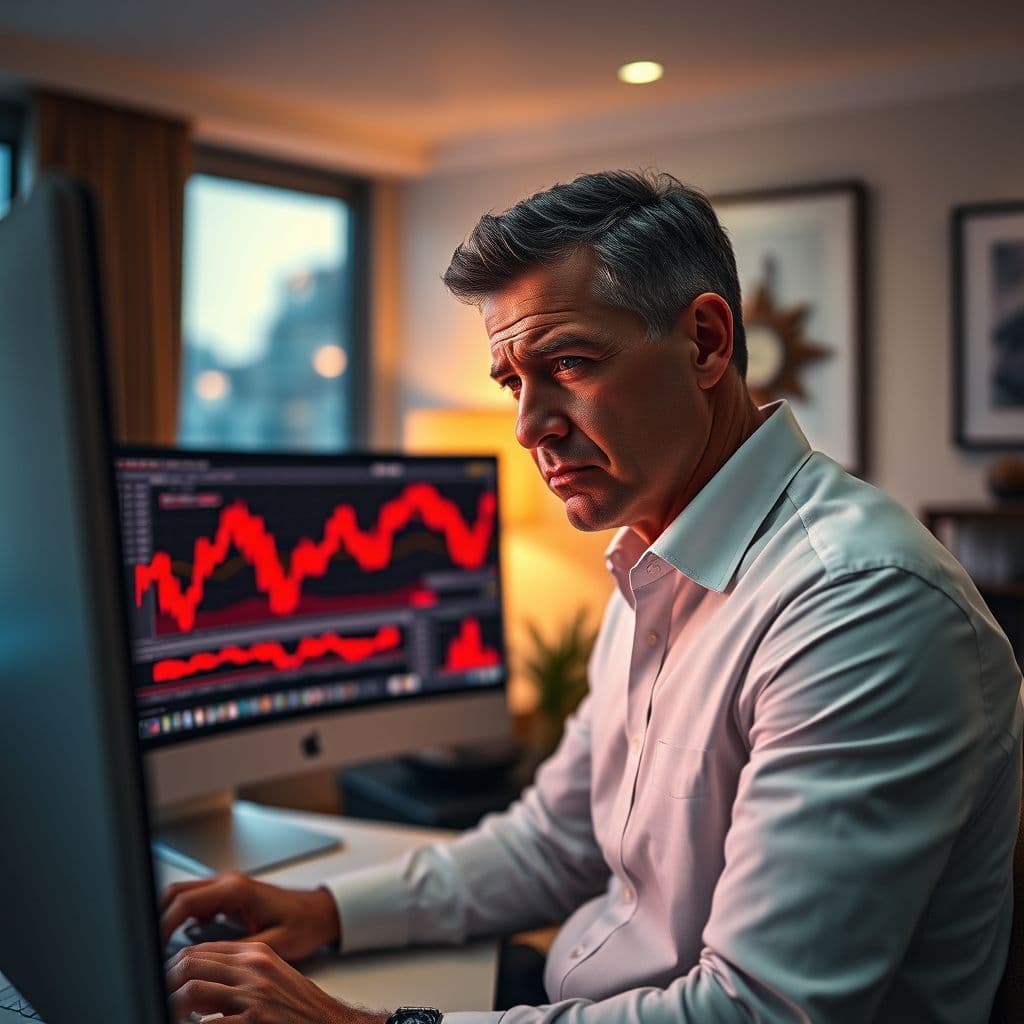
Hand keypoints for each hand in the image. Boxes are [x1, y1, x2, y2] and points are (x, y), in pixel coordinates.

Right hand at [161, 871, 340, 961]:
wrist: (321, 912)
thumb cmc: (304, 923)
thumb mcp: (271, 944)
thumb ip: (236, 950)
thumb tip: (204, 962)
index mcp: (237, 889)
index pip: (185, 900)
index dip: (163, 923)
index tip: (153, 945)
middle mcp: (229, 883)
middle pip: (176, 892)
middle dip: (159, 918)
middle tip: (153, 949)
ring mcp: (227, 887)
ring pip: (183, 895)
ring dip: (169, 918)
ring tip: (164, 949)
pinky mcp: (227, 896)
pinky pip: (194, 902)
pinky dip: (181, 919)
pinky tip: (183, 943)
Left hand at [165, 940, 388, 1023]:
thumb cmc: (301, 1008)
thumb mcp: (271, 978)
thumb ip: (237, 974)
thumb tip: (197, 983)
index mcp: (256, 953)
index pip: (200, 949)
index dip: (173, 964)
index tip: (160, 978)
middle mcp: (253, 968)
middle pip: (190, 963)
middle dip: (165, 980)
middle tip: (154, 994)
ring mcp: (253, 995)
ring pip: (192, 991)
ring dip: (170, 1004)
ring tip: (164, 1011)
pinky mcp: (255, 1021)